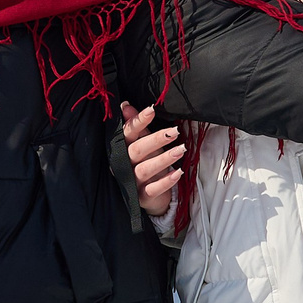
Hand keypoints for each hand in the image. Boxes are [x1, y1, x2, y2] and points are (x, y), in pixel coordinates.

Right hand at [121, 102, 186, 216]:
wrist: (145, 194)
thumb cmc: (144, 162)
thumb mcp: (140, 142)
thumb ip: (135, 126)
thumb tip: (125, 105)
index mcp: (122, 148)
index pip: (127, 133)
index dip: (138, 121)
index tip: (151, 109)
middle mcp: (123, 164)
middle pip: (137, 150)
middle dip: (156, 139)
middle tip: (174, 131)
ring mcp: (132, 181)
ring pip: (145, 169)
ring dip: (163, 159)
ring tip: (181, 150)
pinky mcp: (142, 196)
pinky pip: (153, 189)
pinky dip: (166, 182)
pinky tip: (178, 173)